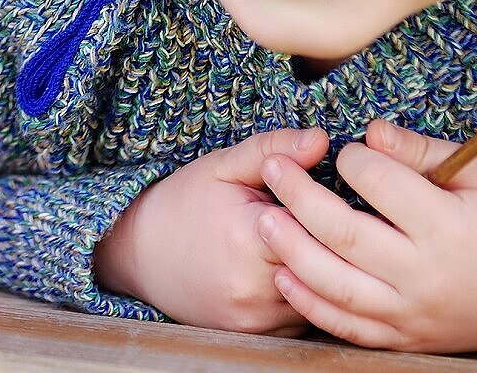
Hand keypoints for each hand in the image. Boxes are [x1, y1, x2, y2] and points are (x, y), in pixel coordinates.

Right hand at [93, 128, 329, 334]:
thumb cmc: (184, 204)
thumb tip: (322, 139)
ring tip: (308, 243)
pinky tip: (293, 270)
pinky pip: (307, 316)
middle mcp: (255, 287)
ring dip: (327, 271)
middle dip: (335, 241)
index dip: (331, 208)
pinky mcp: (260, 336)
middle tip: (328, 220)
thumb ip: (273, 151)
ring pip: (324, 295)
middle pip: (329, 264)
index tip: (327, 195)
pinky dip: (310, 295)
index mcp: (249, 238)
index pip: (323, 225)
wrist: (140, 256)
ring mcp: (257, 318)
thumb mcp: (223, 167)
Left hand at [258, 118, 476, 352]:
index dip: (353, 159)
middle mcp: (426, 276)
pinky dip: (310, 304)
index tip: (344, 149)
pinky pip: (346, 327)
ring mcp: (412, 314)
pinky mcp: (403, 339)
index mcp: (450, 228)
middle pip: (345, 234)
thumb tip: (370, 132)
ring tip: (263, 219)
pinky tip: (284, 274)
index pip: (381, 185)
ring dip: (291, 251)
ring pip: (335, 286)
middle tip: (271, 167)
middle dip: (298, 196)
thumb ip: (426, 153)